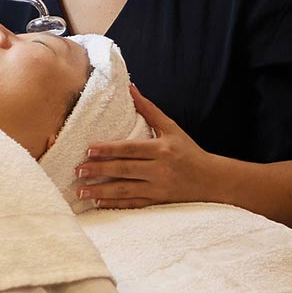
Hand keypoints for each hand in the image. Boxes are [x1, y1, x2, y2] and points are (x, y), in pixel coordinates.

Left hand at [74, 84, 212, 208]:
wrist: (213, 181)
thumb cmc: (189, 151)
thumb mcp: (172, 128)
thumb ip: (149, 110)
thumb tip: (131, 88)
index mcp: (161, 149)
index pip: (130, 149)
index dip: (109, 149)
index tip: (89, 149)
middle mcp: (159, 170)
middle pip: (124, 170)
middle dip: (99, 170)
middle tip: (78, 170)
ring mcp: (158, 189)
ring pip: (125, 190)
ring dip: (101, 191)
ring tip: (81, 191)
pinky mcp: (158, 202)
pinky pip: (133, 204)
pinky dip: (115, 204)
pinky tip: (98, 203)